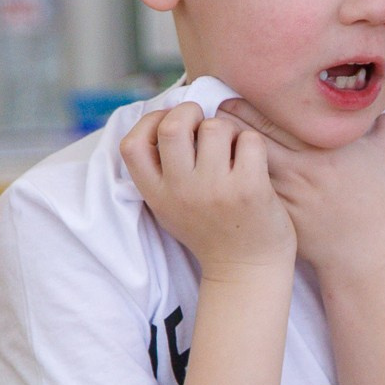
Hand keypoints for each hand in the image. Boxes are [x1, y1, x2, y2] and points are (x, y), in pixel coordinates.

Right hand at [120, 102, 295, 278]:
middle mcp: (181, 192)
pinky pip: (249, 140)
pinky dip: (252, 144)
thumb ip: (162, 172)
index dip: (149, 123)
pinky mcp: (249, 189)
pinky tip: (252, 162)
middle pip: (173, 126)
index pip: (131, 146)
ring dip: (227, 130)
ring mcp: (215, 190)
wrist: (246, 271)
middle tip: (203, 124)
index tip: (168, 124)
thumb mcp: (171, 208)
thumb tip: (165, 117)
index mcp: (157, 195)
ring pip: (215, 127)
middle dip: (190, 112)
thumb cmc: (211, 231)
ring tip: (232, 150)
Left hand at [219, 99, 384, 276]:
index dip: (250, 96)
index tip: (238, 83)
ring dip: (223, 143)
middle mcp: (300, 167)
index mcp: (324, 146)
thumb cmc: (380, 196)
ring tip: (212, 127)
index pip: (276, 114)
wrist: (365, 250)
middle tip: (214, 98)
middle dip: (229, 114)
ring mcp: (284, 192)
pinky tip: (217, 160)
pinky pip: (243, 185)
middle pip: (251, 133)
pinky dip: (226, 170)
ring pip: (240, 159)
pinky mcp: (274, 211)